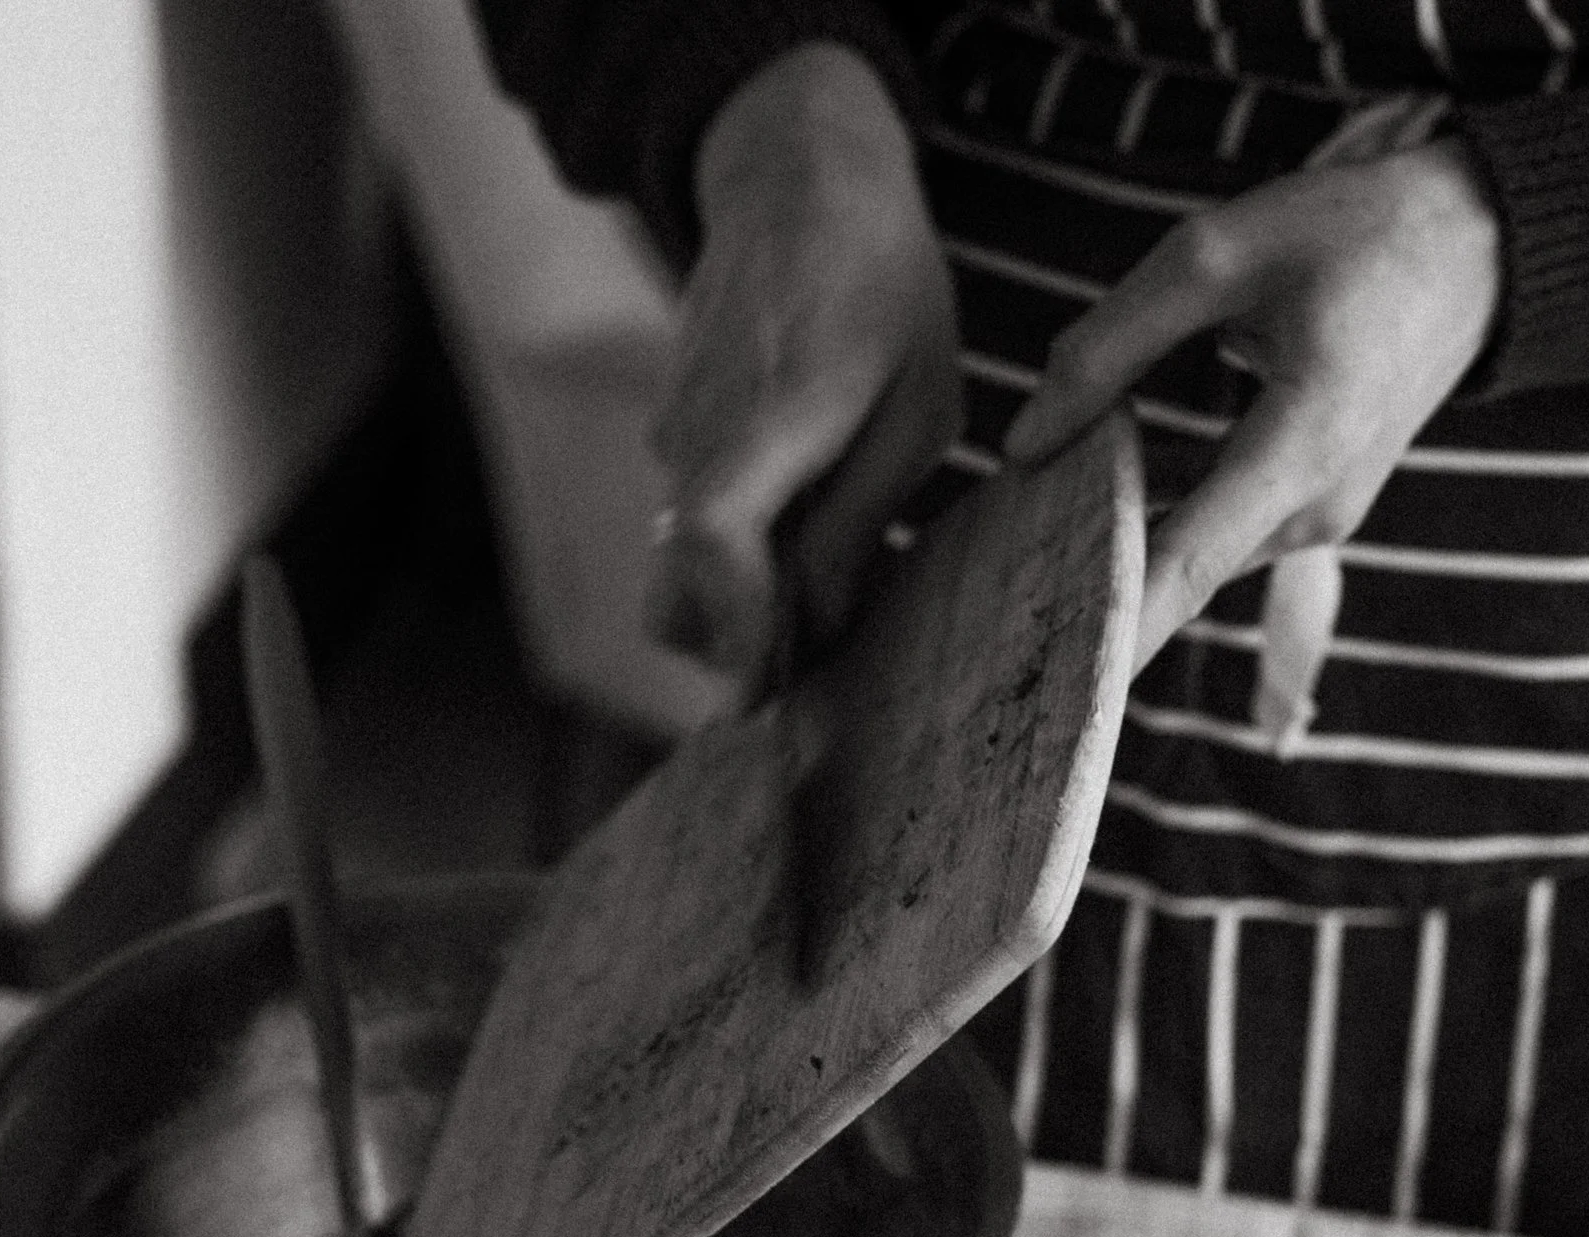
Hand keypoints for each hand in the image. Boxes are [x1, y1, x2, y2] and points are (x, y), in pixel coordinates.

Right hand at [648, 43, 961, 694]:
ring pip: (680, 569)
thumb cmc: (883, 289)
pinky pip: (692, 525)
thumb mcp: (917, 409)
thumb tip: (817, 628)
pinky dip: (737, 553)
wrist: (798, 185)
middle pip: (673, 597)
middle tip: (809, 676)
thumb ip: (858, 521)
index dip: (740, 634)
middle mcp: (694, 439)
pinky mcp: (671, 435)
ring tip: (824, 593)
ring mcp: (671, 438)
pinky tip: (802, 532)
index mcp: (768, 422)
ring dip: (739, 603)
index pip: (717, 550)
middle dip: (730, 651)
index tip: (772, 700)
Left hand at [1003, 137, 1500, 668]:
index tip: (1037, 684)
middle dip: (1079, 586)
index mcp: (1303, 444)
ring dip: (1108, 550)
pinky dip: (1148, 522)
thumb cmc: (1357, 232)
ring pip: (1189, 556)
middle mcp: (1316, 506)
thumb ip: (1110, 346)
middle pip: (1174, 573)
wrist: (1481, 243)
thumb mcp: (1219, 254)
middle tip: (971, 605)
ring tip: (1004, 546)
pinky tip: (1075, 498)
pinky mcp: (1312, 506)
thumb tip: (1023, 442)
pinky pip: (1213, 532)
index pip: (1185, 564)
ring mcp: (1320, 516)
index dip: (1109, 630)